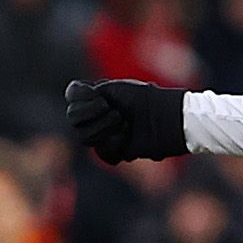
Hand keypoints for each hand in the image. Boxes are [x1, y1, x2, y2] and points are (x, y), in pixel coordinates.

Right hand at [66, 78, 186, 164]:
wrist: (171, 117)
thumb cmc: (148, 98)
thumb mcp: (119, 89)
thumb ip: (96, 91)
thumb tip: (73, 97)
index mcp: (98, 97)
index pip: (72, 98)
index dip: (80, 99)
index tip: (100, 98)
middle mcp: (99, 115)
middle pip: (74, 120)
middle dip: (92, 115)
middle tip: (115, 111)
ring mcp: (108, 134)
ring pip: (85, 138)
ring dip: (103, 129)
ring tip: (124, 122)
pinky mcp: (120, 151)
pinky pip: (104, 154)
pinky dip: (113, 144)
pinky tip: (127, 136)